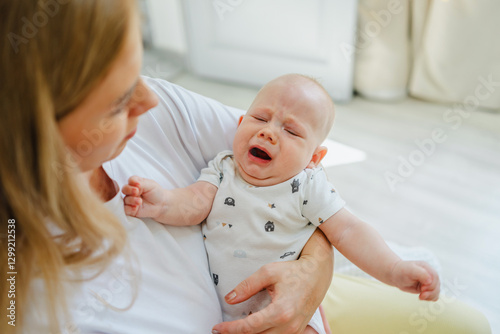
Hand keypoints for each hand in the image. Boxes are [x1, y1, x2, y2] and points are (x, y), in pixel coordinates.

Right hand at [122, 176, 164, 218]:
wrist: (161, 205)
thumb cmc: (156, 193)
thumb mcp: (151, 185)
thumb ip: (141, 183)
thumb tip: (133, 183)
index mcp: (136, 183)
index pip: (130, 180)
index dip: (133, 182)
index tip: (139, 185)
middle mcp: (131, 191)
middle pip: (124, 189)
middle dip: (129, 190)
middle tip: (136, 192)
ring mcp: (130, 200)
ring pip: (125, 200)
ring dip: (131, 200)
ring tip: (140, 202)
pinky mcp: (130, 209)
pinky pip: (125, 209)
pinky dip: (129, 208)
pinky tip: (135, 208)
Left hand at [212, 229, 332, 333]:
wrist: (318, 274)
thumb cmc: (293, 271)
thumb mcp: (268, 272)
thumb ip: (247, 286)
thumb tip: (229, 299)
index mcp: (280, 311)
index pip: (249, 327)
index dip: (230, 329)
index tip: (216, 328)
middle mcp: (288, 326)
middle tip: (221, 330)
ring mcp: (295, 331)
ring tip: (235, 330)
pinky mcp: (297, 331)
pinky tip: (252, 330)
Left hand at [391, 260, 439, 300]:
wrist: (395, 275)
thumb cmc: (402, 271)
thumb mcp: (410, 270)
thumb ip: (421, 274)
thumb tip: (430, 281)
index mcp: (427, 268)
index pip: (435, 277)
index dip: (431, 285)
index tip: (422, 288)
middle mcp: (430, 274)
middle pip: (437, 285)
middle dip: (430, 292)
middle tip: (421, 295)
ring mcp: (429, 282)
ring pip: (436, 291)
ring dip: (430, 296)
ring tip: (421, 297)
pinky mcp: (426, 288)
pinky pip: (434, 295)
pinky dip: (430, 298)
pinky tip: (422, 297)